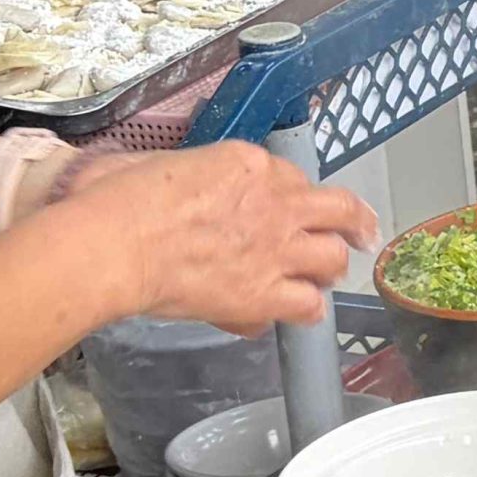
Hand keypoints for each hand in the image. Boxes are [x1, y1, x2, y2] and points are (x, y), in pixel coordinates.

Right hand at [66, 140, 377, 331]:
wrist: (116, 243)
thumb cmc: (119, 199)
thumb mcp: (159, 164)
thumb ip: (186, 176)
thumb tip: (172, 181)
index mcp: (249, 163)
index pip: (290, 176)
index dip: (292, 194)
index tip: (292, 205)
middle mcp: (277, 202)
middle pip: (338, 210)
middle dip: (353, 223)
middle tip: (361, 233)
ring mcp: (276, 249)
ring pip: (333, 259)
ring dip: (330, 268)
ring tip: (327, 278)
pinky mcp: (264, 294)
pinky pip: (306, 306)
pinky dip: (304, 310)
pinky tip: (298, 313)